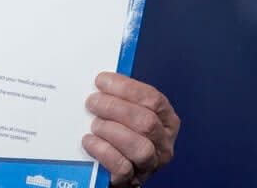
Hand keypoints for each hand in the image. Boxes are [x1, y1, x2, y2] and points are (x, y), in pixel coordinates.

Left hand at [83, 72, 179, 186]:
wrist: (110, 168)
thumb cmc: (117, 134)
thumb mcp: (125, 112)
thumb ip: (119, 96)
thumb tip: (101, 79)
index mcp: (166, 120)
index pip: (153, 99)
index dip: (126, 87)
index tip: (102, 81)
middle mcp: (163, 143)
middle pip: (146, 122)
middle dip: (114, 107)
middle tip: (92, 102)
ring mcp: (150, 163)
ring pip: (140, 146)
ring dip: (111, 130)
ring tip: (95, 125)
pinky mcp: (132, 179)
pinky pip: (122, 166)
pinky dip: (103, 151)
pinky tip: (90, 141)